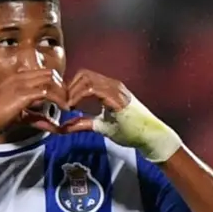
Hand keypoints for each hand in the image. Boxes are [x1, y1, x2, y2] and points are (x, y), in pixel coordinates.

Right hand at [0, 69, 67, 138]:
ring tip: (67, 106)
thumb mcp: (19, 116)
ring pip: (51, 80)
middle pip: (51, 73)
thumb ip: (37, 117)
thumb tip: (54, 125)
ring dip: (62, 93)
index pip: (44, 73)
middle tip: (67, 102)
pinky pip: (47, 92)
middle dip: (62, 87)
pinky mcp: (22, 95)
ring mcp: (20, 84)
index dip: (56, 85)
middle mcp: (20, 77)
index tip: (62, 99)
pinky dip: (59, 100)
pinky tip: (63, 109)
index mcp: (17, 78)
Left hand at [59, 70, 181, 162]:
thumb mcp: (100, 126)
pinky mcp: (118, 98)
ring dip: (72, 92)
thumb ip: (82, 124)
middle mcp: (113, 85)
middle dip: (69, 87)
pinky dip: (79, 96)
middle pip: (83, 74)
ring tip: (67, 107)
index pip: (85, 76)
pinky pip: (93, 90)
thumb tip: (63, 127)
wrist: (150, 137)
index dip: (70, 87)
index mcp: (109, 89)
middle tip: (62, 104)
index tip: (63, 102)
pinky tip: (73, 108)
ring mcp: (116, 90)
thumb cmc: (129, 131)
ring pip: (87, 79)